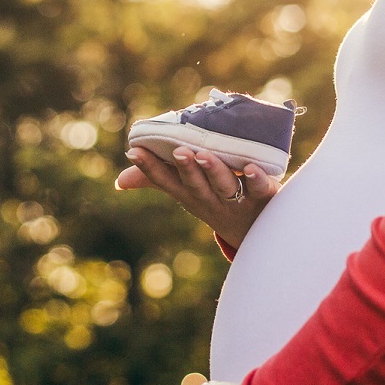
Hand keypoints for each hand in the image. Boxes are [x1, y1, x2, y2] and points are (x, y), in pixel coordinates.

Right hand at [115, 147, 280, 248]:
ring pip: (224, 185)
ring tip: (204, 155)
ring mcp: (237, 200)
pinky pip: (259, 189)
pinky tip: (251, 169)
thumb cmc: (219, 202)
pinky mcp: (263, 197)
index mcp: (190, 194)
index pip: (166, 181)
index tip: (134, 150)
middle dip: (185, 168)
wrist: (261, 234)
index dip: (149, 167)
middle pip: (195, 184)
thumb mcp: (188, 192)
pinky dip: (256, 180)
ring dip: (214, 171)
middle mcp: (211, 199)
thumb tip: (121, 180)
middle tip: (178, 151)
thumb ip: (159, 178)